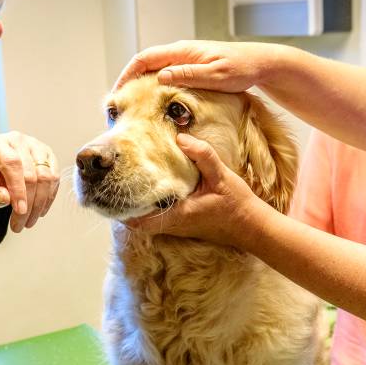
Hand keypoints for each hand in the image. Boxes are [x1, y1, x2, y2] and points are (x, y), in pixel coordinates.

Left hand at [0, 132, 59, 232]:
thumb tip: (6, 198)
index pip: (12, 164)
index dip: (18, 190)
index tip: (20, 212)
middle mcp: (18, 140)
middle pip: (31, 173)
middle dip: (29, 204)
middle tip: (21, 225)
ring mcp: (36, 145)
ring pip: (46, 176)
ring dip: (40, 204)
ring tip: (30, 221)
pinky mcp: (49, 154)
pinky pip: (55, 178)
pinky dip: (49, 198)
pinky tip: (39, 211)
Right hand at [113, 40, 292, 91]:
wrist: (259, 64)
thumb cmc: (241, 69)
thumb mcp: (215, 75)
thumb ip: (188, 75)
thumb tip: (160, 77)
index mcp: (182, 51)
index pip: (144, 58)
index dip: (127, 74)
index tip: (117, 93)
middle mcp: (180, 53)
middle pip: (145, 65)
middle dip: (129, 82)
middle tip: (119, 105)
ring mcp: (185, 60)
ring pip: (155, 71)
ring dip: (141, 86)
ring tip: (132, 107)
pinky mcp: (191, 68)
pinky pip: (166, 76)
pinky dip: (155, 88)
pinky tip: (155, 104)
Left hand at [125, 133, 272, 244]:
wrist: (252, 227)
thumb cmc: (237, 204)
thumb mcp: (221, 176)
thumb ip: (202, 155)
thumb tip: (180, 137)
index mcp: (177, 215)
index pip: (138, 220)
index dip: (121, 208)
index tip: (113, 189)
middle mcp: (173, 225)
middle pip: (136, 221)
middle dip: (124, 204)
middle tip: (116, 181)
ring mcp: (177, 227)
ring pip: (146, 220)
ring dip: (137, 205)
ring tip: (128, 182)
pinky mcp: (183, 225)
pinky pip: (158, 218)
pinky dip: (150, 206)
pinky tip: (152, 187)